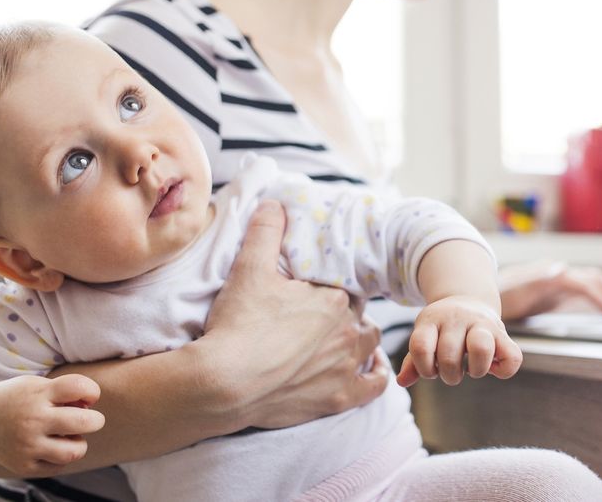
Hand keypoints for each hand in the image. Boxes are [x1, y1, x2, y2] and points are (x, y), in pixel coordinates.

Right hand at [0, 374, 102, 476]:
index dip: (92, 391)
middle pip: (84, 422)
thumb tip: (90, 406)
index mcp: (37, 395)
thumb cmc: (18, 400)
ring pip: (74, 451)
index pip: (78, 387)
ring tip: (70, 436)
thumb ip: (65, 392)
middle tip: (90, 420)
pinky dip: (61, 457)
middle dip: (96, 420)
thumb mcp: (37, 386)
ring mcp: (27, 446)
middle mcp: (32, 421)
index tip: (88, 397)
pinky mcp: (24, 466)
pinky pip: (58, 466)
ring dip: (79, 443)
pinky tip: (52, 447)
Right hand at [197, 200, 387, 430]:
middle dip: (344, 311)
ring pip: (370, 343)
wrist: (226, 382)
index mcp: (333, 298)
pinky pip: (374, 385)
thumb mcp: (249, 269)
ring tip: (343, 336)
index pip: (345, 285)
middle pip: (358, 312)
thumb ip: (265, 232)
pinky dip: (375, 375)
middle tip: (319, 315)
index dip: (331, 287)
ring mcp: (346, 366)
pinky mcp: (340, 398)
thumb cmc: (238, 324)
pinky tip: (370, 369)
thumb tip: (274, 203)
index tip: (315, 292)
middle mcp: (348, 330)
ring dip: (361, 338)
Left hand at [396, 295, 522, 386]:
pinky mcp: (502, 333)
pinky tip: (492, 368)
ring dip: (475, 370)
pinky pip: (512, 357)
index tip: (431, 370)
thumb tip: (402, 381)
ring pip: (481, 349)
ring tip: (472, 369)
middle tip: (452, 371)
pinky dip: (502, 371)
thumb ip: (414, 359)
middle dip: (449, 375)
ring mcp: (481, 323)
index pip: (421, 346)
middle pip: (449, 355)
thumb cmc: (443, 328)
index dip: (424, 368)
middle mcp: (457, 318)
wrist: (469, 299)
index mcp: (432, 319)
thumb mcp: (425, 335)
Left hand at [498, 260, 601, 319]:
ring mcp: (561, 280)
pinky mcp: (560, 290)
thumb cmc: (502, 294)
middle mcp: (560, 273)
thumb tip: (562, 267)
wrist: (490, 294)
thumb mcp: (517, 289)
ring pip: (595, 281)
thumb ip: (537, 278)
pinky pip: (587, 290)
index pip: (586, 283)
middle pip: (596, 278)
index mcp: (553, 274)